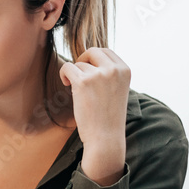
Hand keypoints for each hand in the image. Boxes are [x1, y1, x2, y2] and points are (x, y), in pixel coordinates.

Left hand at [58, 47, 129, 185]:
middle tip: (78, 74)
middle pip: (93, 51)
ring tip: (77, 90)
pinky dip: (64, 74)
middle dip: (83, 60)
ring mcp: (99, 74)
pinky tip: (66, 84)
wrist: (105, 137)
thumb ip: (109, 74)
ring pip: (79, 64)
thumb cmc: (108, 116)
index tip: (89, 69)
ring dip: (74, 75)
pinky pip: (67, 67)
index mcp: (125, 70)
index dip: (94, 58)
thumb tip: (90, 59)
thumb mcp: (117, 89)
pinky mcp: (83, 82)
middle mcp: (114, 70)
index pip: (107, 51)